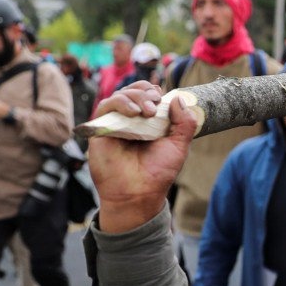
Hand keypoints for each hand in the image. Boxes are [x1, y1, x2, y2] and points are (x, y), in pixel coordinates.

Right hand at [91, 82, 196, 232]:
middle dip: (145, 92)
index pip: (148, 95)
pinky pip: (105, 107)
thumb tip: (179, 98)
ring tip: (146, 111)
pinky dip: (119, 103)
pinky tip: (133, 113)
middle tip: (155, 105)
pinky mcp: (101, 130)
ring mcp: (115, 124)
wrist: (138, 193)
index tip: (162, 98)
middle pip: (133, 92)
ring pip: (119, 96)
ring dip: (135, 97)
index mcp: (149, 122)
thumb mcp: (179, 145)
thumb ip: (184, 122)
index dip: (154, 91)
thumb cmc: (158, 172)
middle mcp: (131, 121)